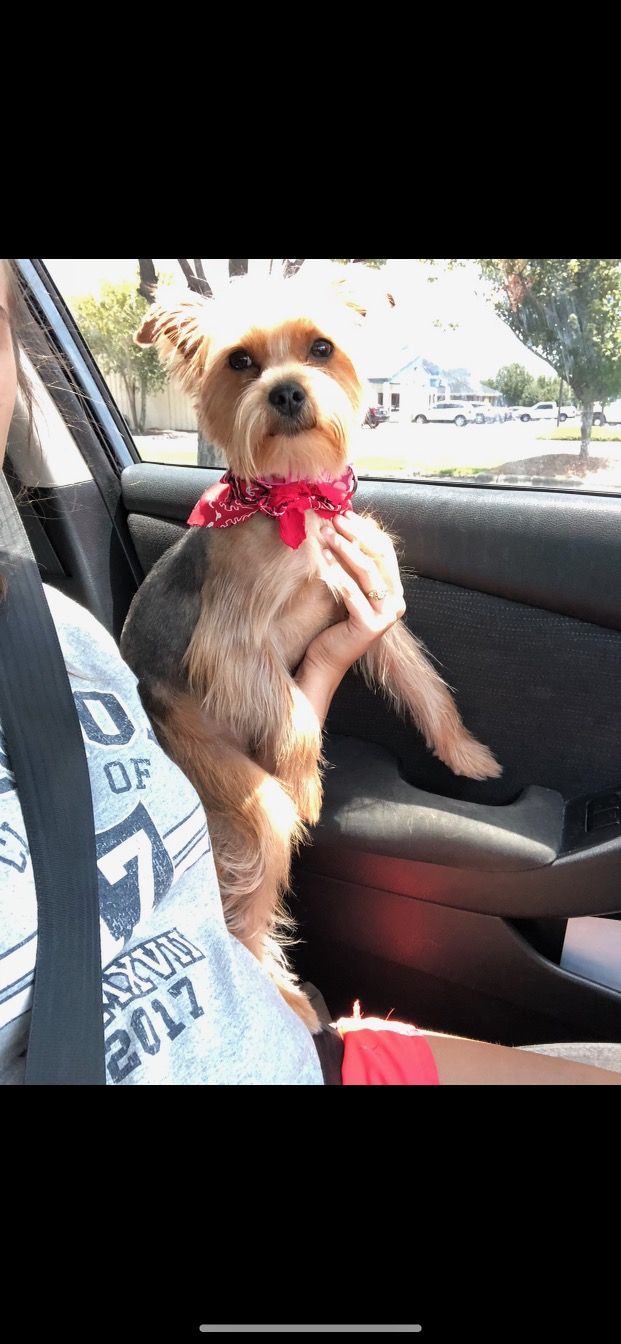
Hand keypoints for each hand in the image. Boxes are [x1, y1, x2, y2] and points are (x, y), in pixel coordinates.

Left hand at [307, 510, 405, 676]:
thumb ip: (354, 563)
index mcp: (395, 592)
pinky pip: (352, 592)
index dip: (365, 530)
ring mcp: (386, 616)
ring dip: (344, 548)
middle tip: (333, 520)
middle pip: (378, 557)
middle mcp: (396, 603)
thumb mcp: (349, 587)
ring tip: (325, 535)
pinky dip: (336, 572)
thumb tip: (351, 526)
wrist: (326, 661)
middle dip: (355, 534)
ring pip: (366, 571)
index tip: (345, 514)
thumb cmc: (334, 624)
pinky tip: (322, 558)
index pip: (385, 551)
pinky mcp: (370, 626)